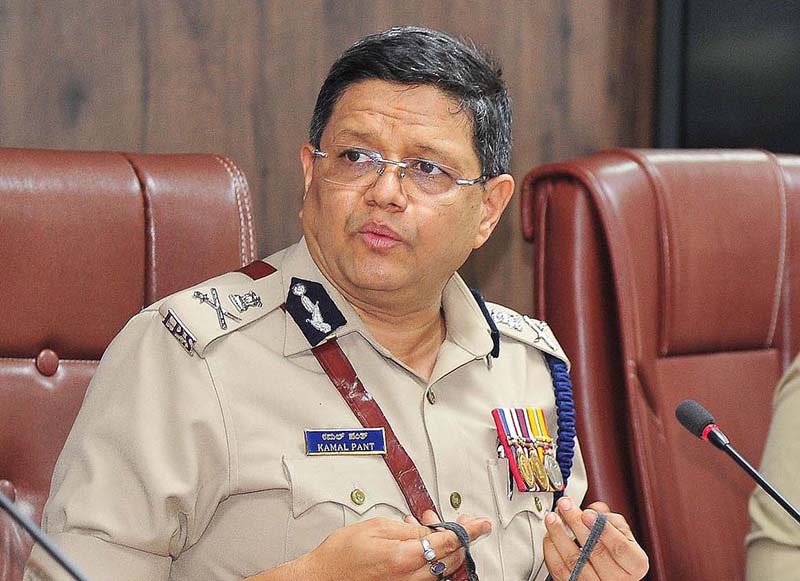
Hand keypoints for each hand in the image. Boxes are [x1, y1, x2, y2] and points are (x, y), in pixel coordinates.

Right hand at [299, 512, 491, 580]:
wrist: (320, 580)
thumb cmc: (340, 556)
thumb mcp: (375, 528)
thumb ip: (408, 529)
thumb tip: (431, 528)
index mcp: (403, 559)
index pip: (447, 542)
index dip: (468, 530)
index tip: (481, 524)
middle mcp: (408, 580)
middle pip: (450, 559)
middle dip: (460, 539)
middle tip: (463, 524)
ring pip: (441, 570)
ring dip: (445, 550)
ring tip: (434, 531)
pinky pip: (427, 578)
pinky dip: (431, 561)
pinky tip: (423, 548)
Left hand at [543, 496, 648, 579]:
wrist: (610, 576)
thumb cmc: (617, 552)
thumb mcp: (623, 535)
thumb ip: (610, 519)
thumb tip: (596, 508)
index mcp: (635, 565)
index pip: (620, 547)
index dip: (603, 529)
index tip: (587, 513)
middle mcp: (618, 580)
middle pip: (594, 551)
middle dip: (576, 524)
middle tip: (564, 506)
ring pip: (574, 562)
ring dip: (559, 536)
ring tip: (552, 518)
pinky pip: (560, 571)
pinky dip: (551, 551)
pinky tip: (549, 536)